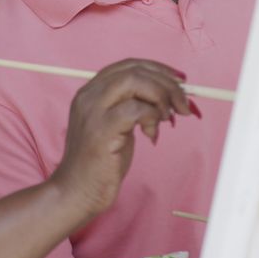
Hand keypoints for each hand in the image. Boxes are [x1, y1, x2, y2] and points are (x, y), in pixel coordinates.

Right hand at [49, 59, 191, 219]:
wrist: (75, 192)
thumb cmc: (99, 163)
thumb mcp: (116, 126)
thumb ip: (133, 106)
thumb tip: (170, 95)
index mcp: (90, 91)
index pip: (127, 65)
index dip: (158, 69)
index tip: (179, 81)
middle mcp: (89, 95)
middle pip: (134, 70)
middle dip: (167, 84)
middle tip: (183, 105)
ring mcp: (93, 111)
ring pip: (135, 82)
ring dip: (162, 97)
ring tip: (168, 119)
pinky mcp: (101, 130)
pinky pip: (136, 109)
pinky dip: (152, 118)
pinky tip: (151, 136)